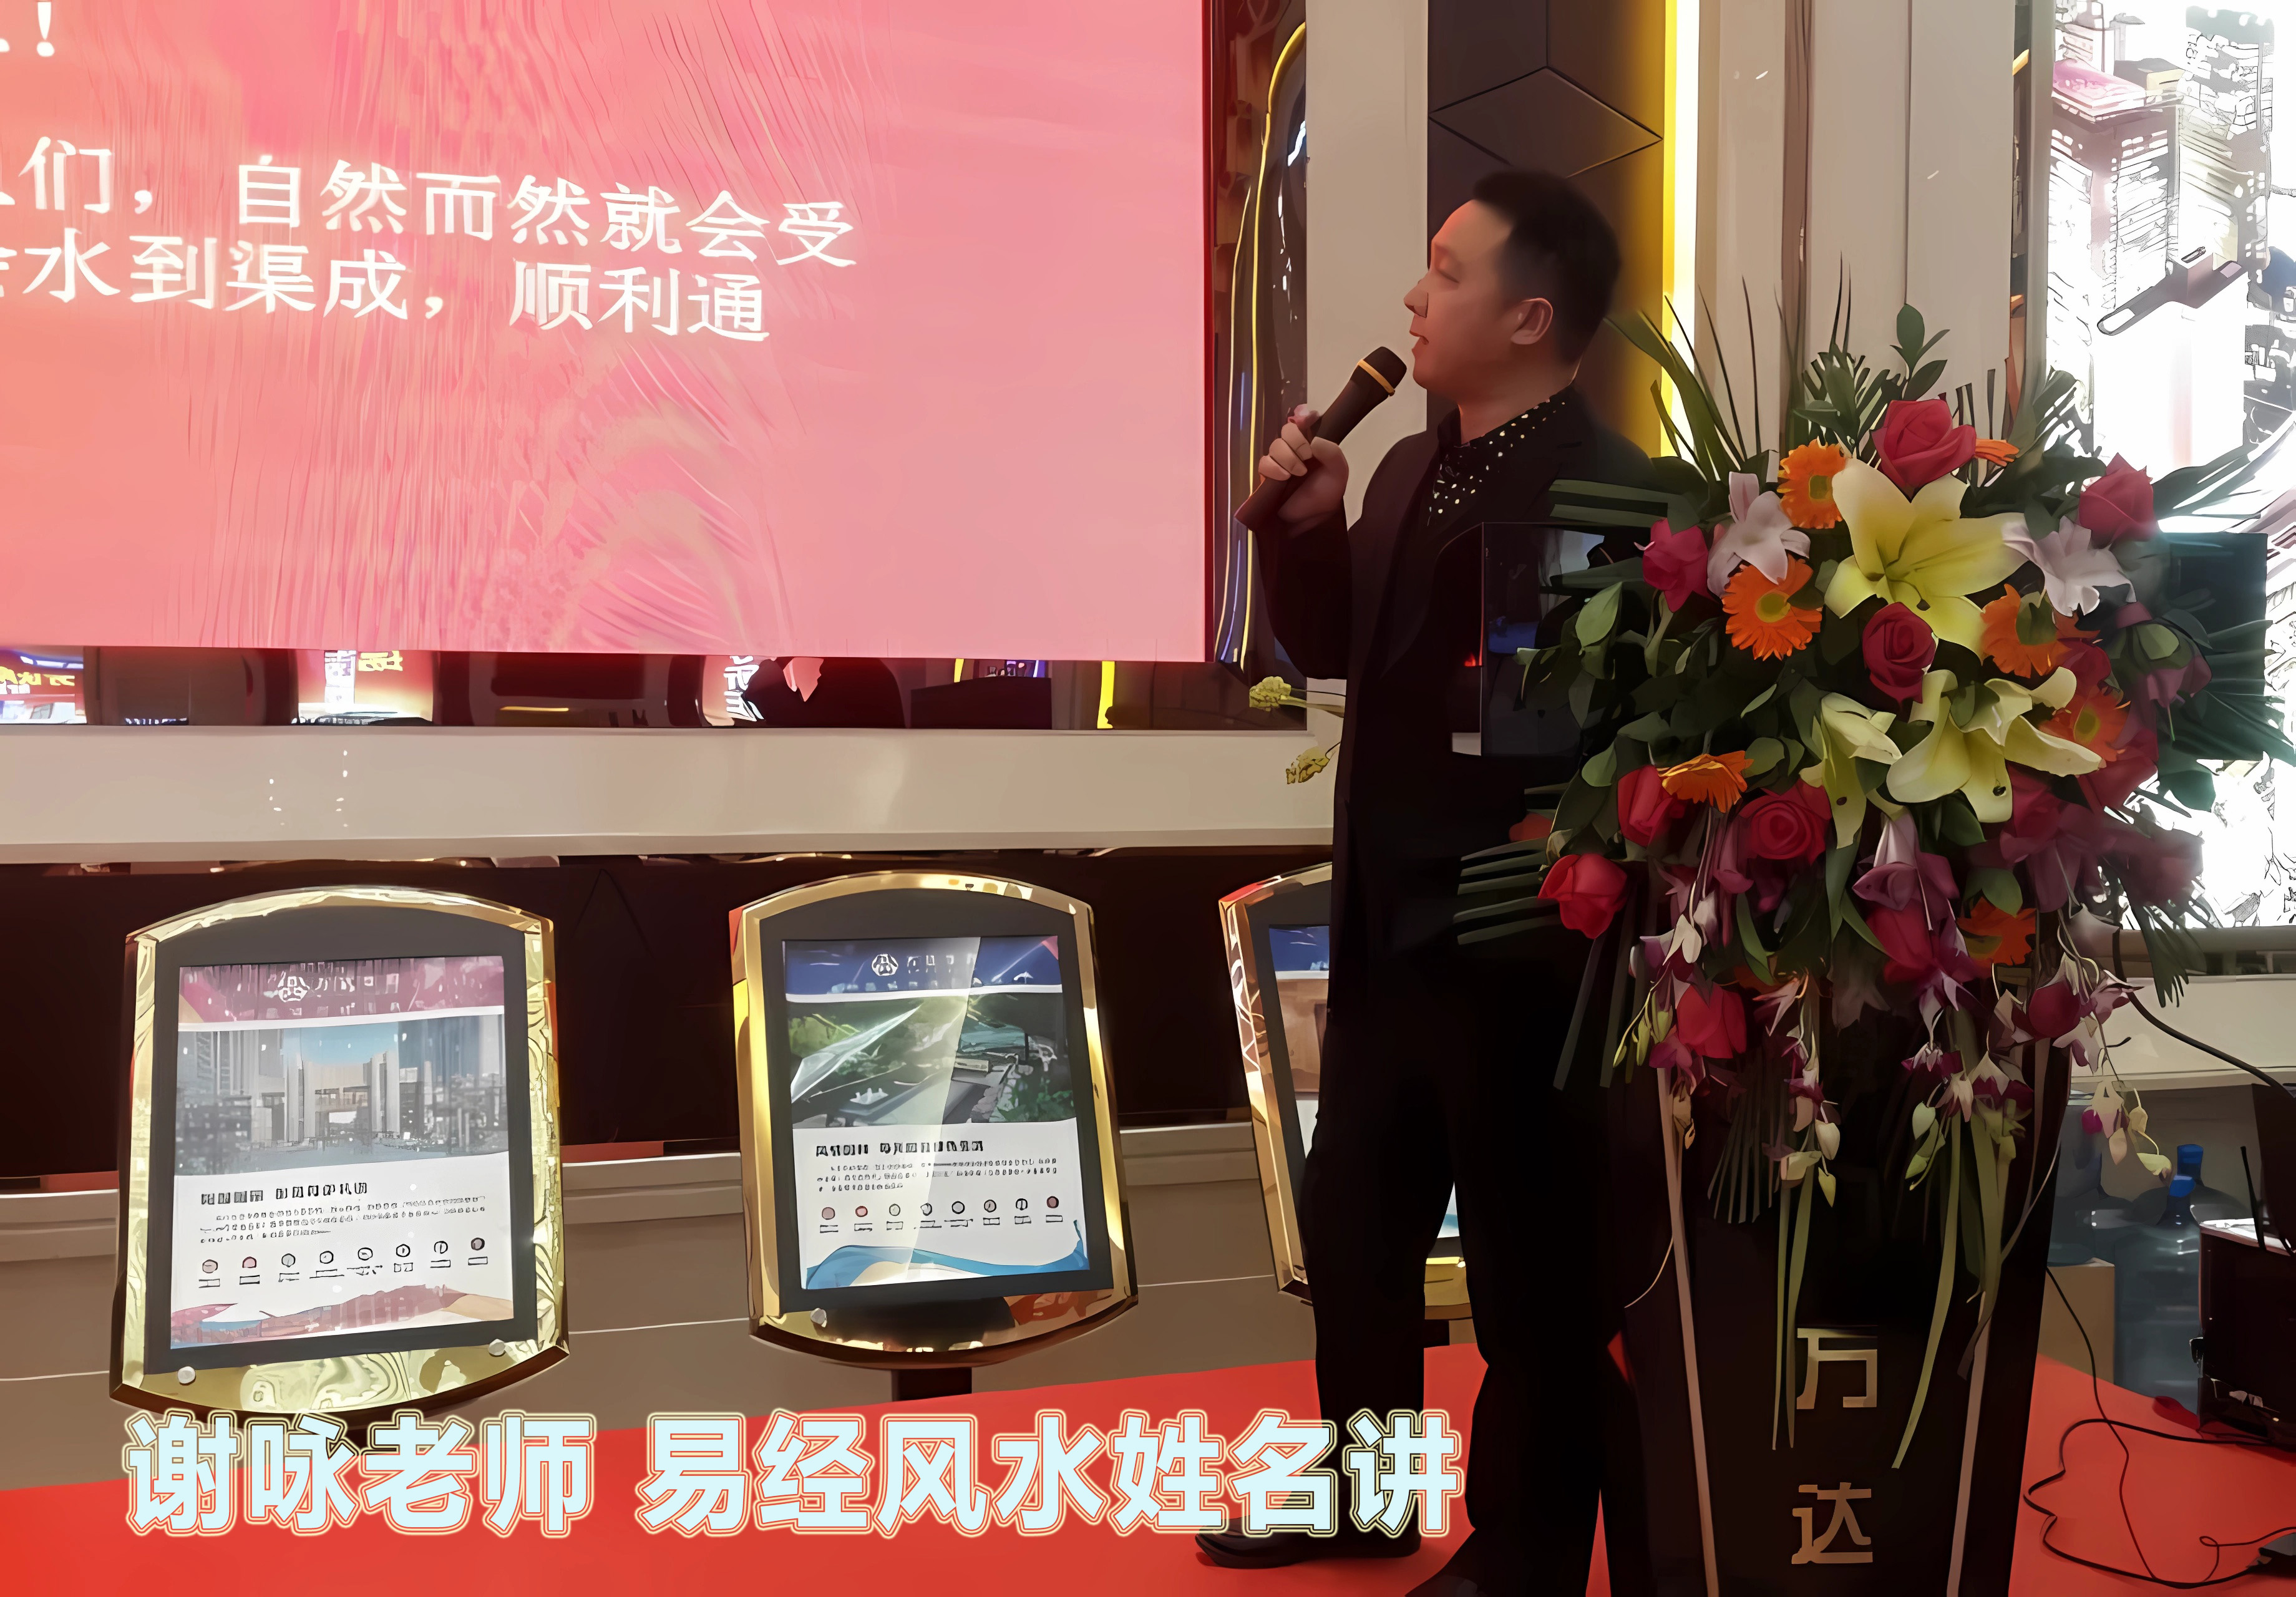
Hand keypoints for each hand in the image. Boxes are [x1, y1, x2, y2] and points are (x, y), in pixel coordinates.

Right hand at [1258, 405, 1349, 525]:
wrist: (1313, 518)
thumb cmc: (1325, 494)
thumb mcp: (1338, 472)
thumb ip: (1332, 452)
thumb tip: (1313, 441)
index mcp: (1312, 443)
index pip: (1303, 419)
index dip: (1303, 415)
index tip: (1307, 420)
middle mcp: (1295, 448)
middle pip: (1287, 430)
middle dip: (1296, 440)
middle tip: (1307, 455)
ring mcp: (1280, 460)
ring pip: (1275, 446)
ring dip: (1287, 457)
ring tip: (1298, 472)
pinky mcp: (1268, 474)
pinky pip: (1264, 463)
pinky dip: (1274, 468)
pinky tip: (1284, 477)